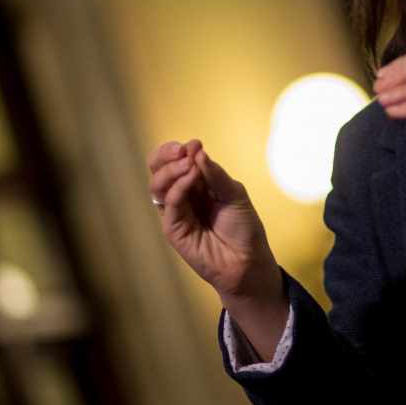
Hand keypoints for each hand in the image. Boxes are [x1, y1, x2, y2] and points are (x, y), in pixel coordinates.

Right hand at [147, 139, 280, 302]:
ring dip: (172, 170)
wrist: (248, 261)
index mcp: (195, 184)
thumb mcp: (234, 193)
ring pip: (157, 185)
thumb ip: (214, 174)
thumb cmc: (243, 228)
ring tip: (190, 165)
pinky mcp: (173, 229)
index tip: (193, 144)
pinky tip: (191, 179)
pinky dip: (178, 188)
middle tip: (183, 151)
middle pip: (158, 169)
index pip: (174, 161)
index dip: (177, 150)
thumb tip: (196, 150)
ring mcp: (176, 212)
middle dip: (166, 156)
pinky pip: (169, 204)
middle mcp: (182, 196)